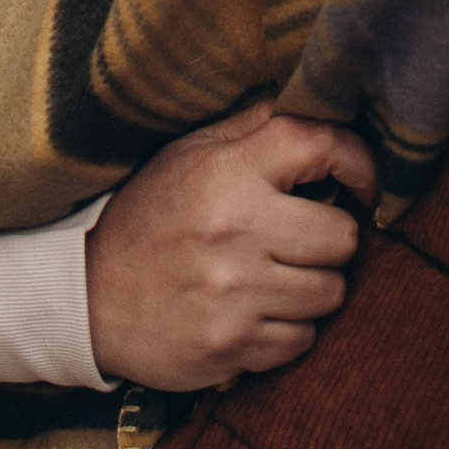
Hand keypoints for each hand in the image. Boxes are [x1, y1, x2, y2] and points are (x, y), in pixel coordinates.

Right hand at [84, 104, 377, 392]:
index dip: (358, 162)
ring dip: (312, 287)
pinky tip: (255, 312)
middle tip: (303, 239)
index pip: (320, 144)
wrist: (87, 297)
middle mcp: (234, 231)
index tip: (361, 183)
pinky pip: (302, 341)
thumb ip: (253, 127)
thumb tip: (316, 101)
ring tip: (276, 277)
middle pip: (342, 238)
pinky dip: (287, 331)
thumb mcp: (189, 155)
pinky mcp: (231, 347)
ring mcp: (234, 295)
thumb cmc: (150, 217)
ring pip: (330, 294)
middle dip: (331, 239)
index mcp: (225, 172)